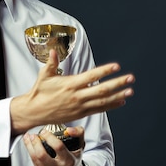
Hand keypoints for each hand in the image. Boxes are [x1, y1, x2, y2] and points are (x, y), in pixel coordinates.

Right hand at [10, 50, 134, 134]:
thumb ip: (51, 63)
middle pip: (101, 90)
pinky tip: (120, 101)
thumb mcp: (44, 76)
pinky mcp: (80, 114)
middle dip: (117, 84)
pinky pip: (99, 110)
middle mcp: (77, 96)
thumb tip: (53, 51)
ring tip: (130, 91)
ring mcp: (80, 106)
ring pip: (103, 101)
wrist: (34, 112)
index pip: (91, 76)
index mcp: (70, 84)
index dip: (105, 71)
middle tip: (130, 78)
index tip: (116, 66)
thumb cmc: (39, 92)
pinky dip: (111, 106)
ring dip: (118, 96)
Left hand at [23, 126, 86, 165]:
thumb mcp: (80, 146)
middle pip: (42, 155)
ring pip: (35, 159)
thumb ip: (78, 133)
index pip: (58, 147)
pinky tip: (29, 146)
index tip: (44, 131)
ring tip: (28, 138)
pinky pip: (34, 163)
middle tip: (33, 135)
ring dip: (29, 146)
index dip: (49, 137)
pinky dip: (30, 152)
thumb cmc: (74, 159)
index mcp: (69, 161)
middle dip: (35, 143)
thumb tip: (69, 129)